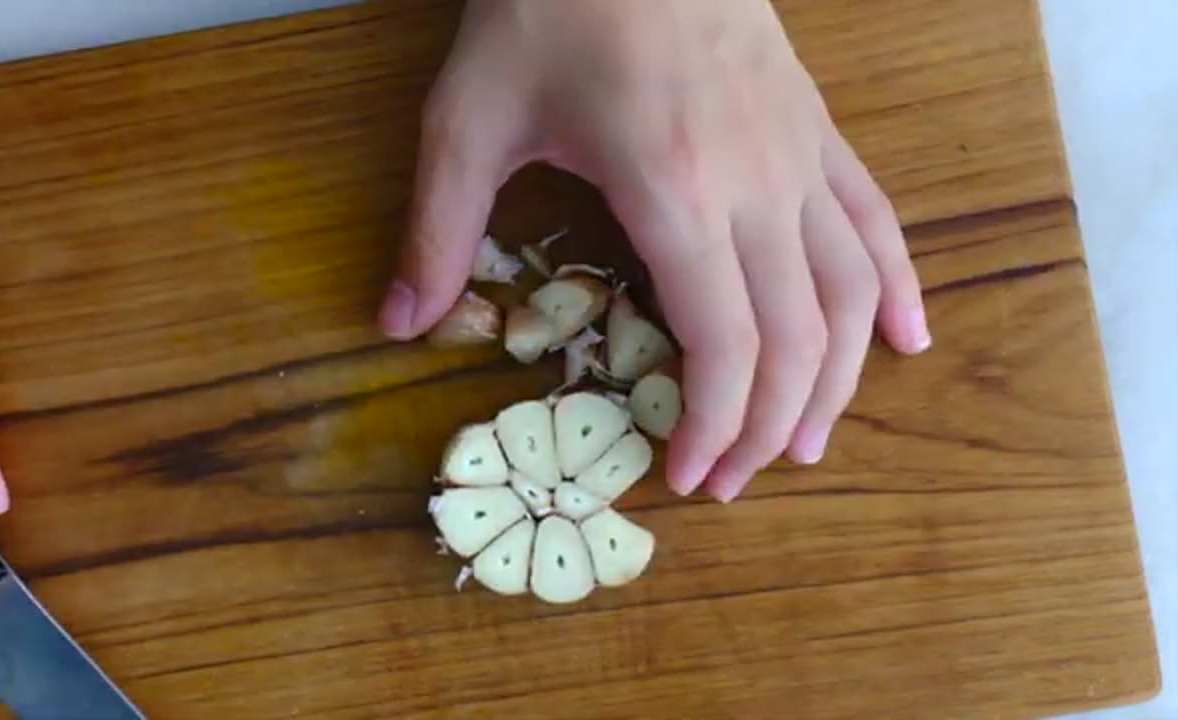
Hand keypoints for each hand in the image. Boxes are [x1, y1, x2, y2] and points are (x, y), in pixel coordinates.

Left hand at [380, 0, 929, 500]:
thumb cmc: (548, 5)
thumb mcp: (469, 116)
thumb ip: (438, 227)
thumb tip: (400, 323)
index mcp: (674, 189)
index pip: (726, 340)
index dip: (716, 422)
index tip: (686, 474)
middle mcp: (757, 182)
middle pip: (796, 334)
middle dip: (766, 424)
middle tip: (730, 479)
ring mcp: (799, 152)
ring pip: (850, 288)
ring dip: (838, 378)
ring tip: (808, 442)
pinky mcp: (815, 127)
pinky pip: (875, 217)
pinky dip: (897, 285)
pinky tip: (908, 337)